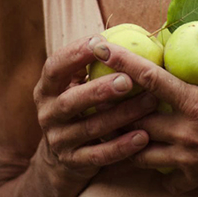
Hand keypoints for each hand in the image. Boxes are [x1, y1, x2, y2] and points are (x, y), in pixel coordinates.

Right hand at [32, 35, 157, 184]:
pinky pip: (100, 156)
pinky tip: (143, 136)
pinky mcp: (74, 163)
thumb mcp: (76, 83)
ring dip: (122, 115)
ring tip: (150, 102)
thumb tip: (128, 33)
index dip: (74, 54)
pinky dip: (122, 146)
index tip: (100, 42)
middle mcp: (48, 114)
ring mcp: (59, 141)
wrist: (62, 158)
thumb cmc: (81, 104)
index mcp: (46, 89)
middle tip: (128, 80)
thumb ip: (92, 63)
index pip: (54, 68)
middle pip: (70, 101)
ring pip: (91, 127)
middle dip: (99, 90)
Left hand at [90, 23, 197, 196]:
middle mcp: (184, 133)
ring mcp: (187, 160)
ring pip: (140, 152)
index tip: (98, 48)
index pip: (149, 78)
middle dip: (111, 106)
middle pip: (134, 119)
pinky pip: (164, 177)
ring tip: (106, 130)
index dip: (122, 61)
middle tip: (92, 94)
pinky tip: (153, 159)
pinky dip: (155, 169)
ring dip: (124, 140)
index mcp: (195, 104)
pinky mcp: (195, 179)